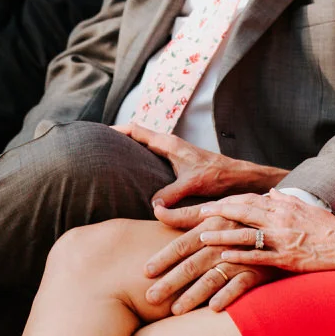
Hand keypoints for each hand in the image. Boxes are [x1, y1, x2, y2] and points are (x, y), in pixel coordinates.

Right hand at [114, 123, 286, 209]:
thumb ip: (171, 193)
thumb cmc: (218, 175)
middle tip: (96, 144)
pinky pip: (152, 154)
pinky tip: (134, 172)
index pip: (136, 130)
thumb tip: (152, 205)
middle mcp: (169, 143)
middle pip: (137, 134)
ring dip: (129, 147)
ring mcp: (173, 151)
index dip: (117, 130)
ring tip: (110, 157)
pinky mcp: (177, 160)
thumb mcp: (193, 184)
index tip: (98, 132)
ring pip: (145, 144)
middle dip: (118, 137)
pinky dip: (140, 158)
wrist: (238, 176)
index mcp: (169, 143)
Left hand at [141, 204, 276, 312]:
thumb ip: (184, 215)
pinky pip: (241, 284)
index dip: (163, 257)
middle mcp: (222, 242)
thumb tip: (156, 210)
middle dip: (170, 282)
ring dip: (194, 294)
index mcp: (209, 228)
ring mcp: (239, 257)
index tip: (145, 271)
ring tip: (176, 310)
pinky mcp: (257, 270)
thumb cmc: (239, 220)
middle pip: (192, 264)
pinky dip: (228, 295)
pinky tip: (213, 308)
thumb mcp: (214, 212)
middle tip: (150, 298)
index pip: (181, 244)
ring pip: (212, 277)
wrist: (279, 225)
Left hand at [199, 190, 334, 272]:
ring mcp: (282, 239)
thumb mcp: (305, 207)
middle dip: (217, 213)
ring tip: (202, 238)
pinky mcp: (287, 258)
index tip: (209, 205)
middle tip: (197, 215)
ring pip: (246, 234)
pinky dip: (241, 256)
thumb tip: (269, 192)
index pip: (248, 200)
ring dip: (222, 235)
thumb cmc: (328, 227)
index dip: (226, 202)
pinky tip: (225, 258)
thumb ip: (285, 199)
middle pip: (242, 212)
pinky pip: (259, 256)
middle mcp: (279, 219)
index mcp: (282, 206)